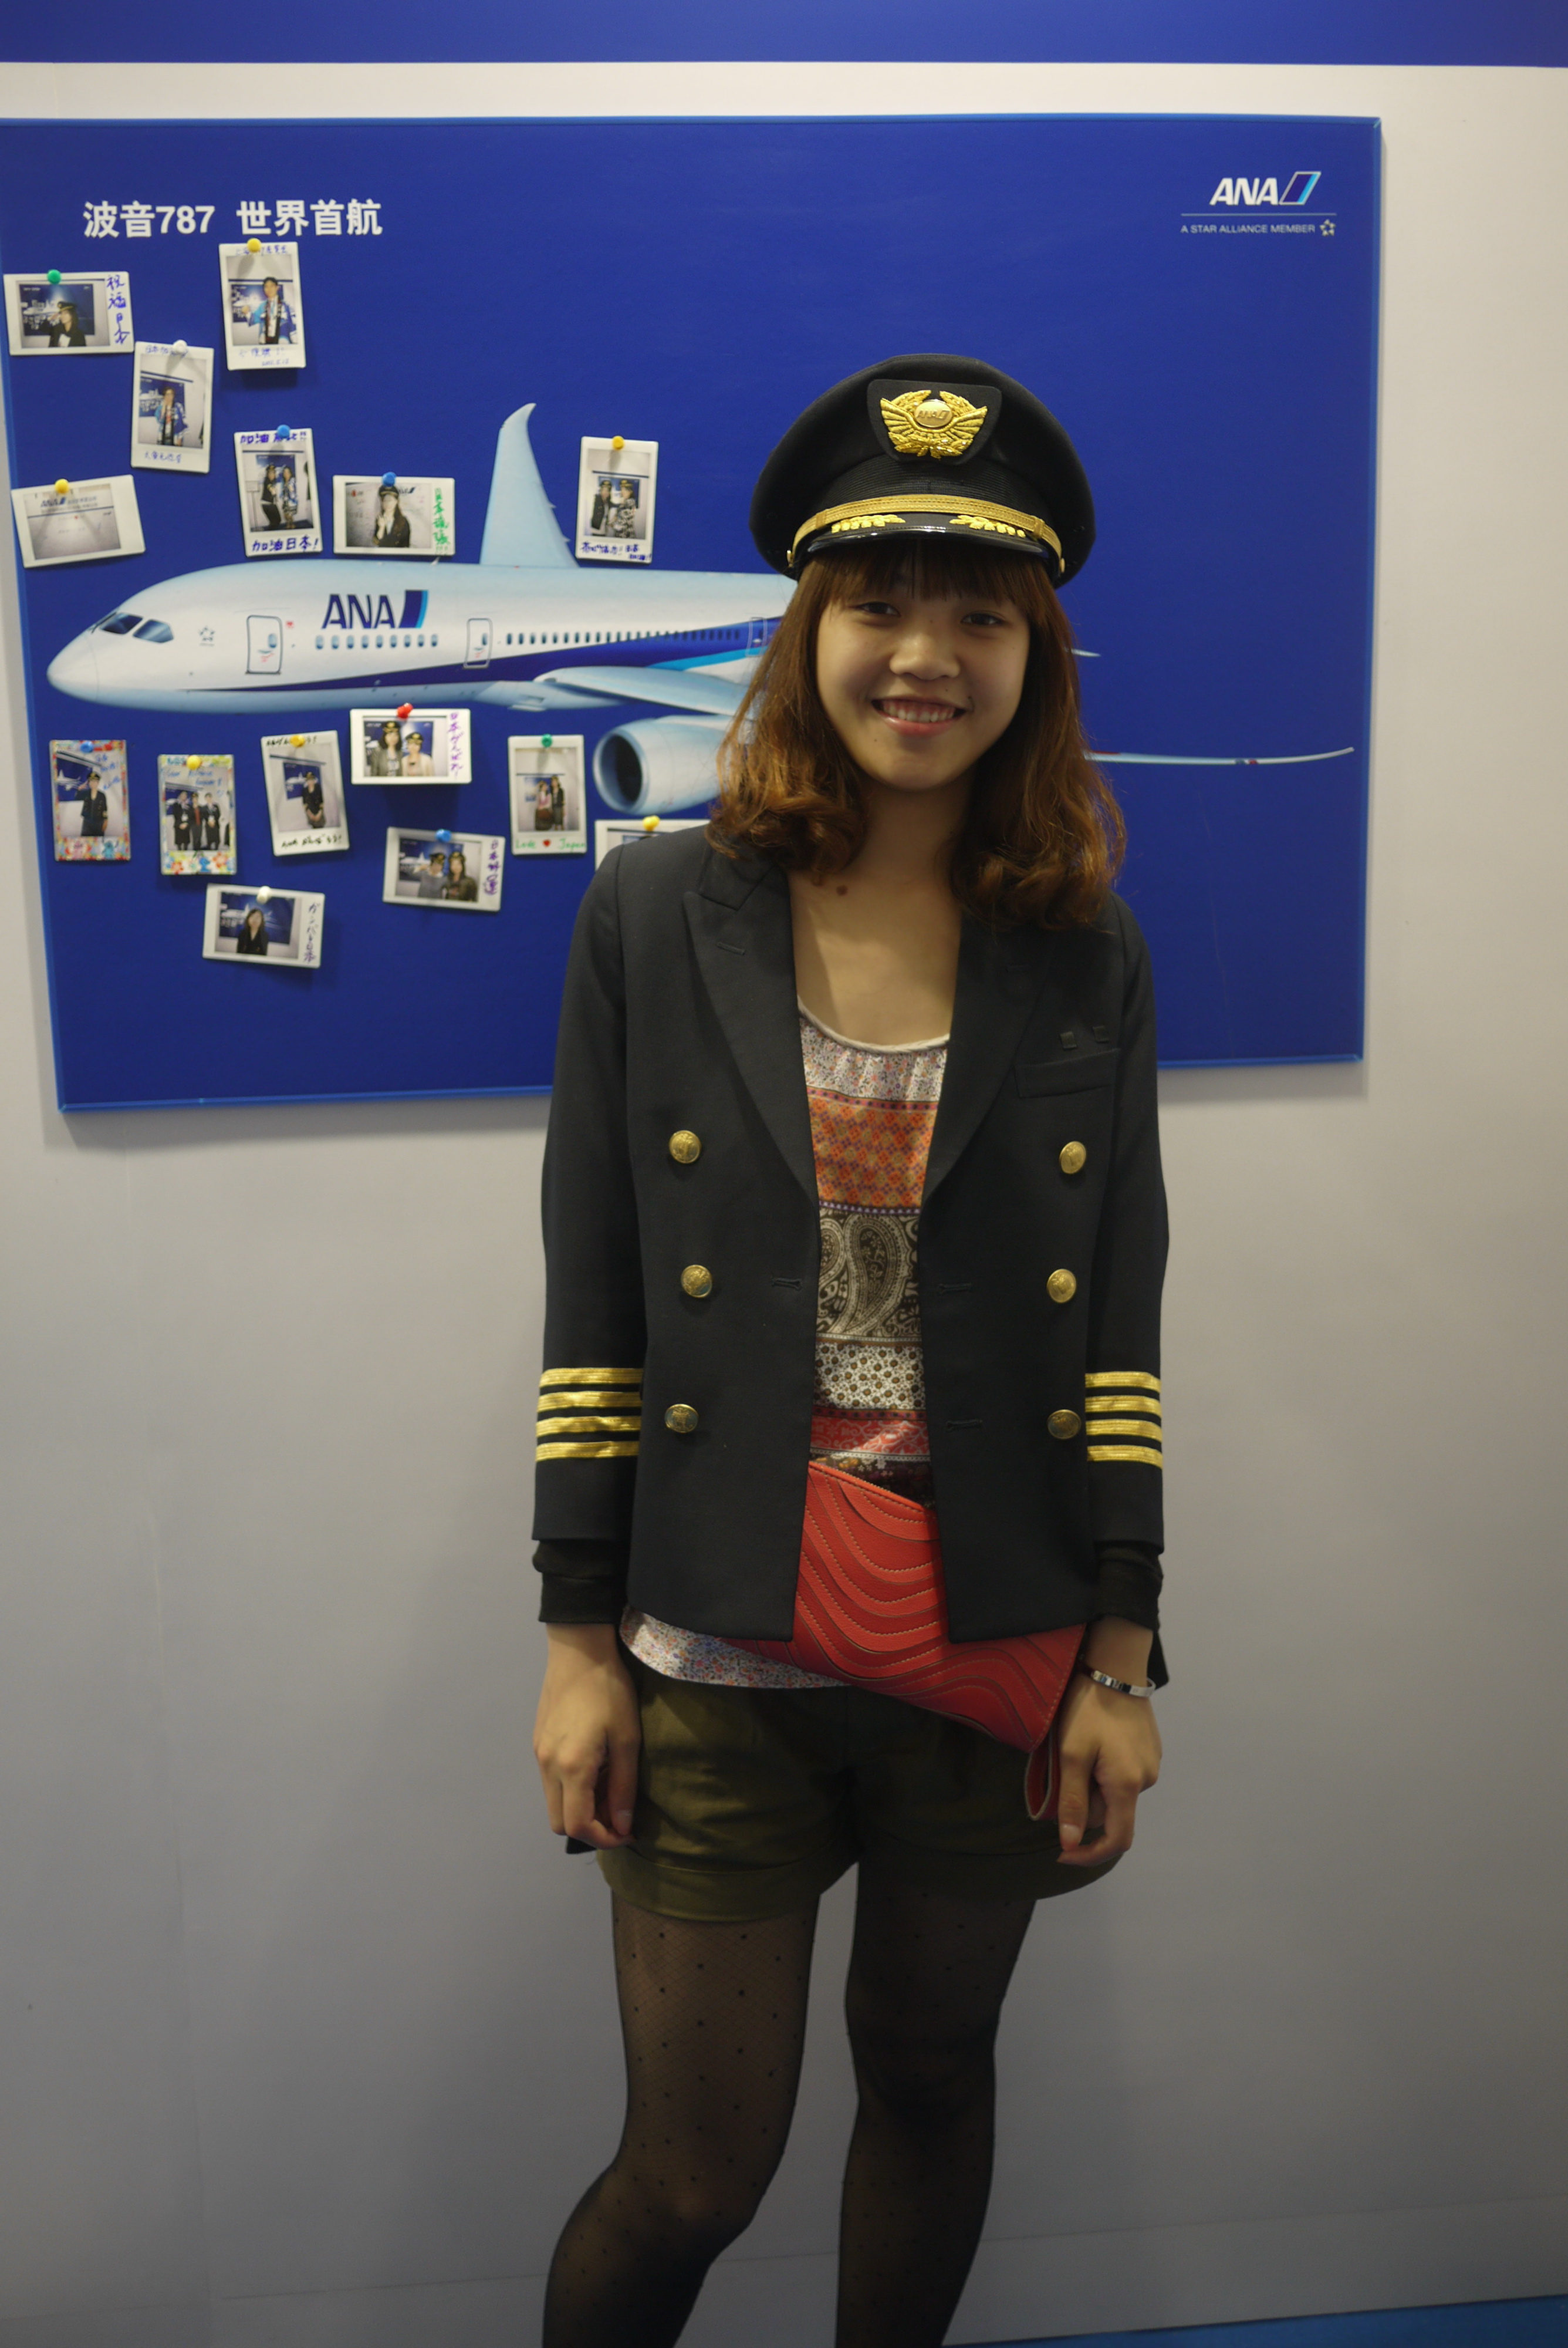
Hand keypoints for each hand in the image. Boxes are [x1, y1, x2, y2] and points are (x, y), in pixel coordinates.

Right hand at [533, 1625, 641, 1849]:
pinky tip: (593, 1769)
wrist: (580, 1652)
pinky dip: (571, 1790)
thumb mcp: (627, 1739)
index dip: (604, 1838)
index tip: (628, 1831)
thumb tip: (623, 1825)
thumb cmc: (610, 1692)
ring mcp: (538, 1755)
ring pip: (553, 1803)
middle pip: (559, 1823)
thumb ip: (623, 1786)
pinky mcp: (537, 1744)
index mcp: (572, 1767)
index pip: (577, 1826)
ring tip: (609, 1789)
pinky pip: (550, 1783)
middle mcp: (548, 1767)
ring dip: (579, 1809)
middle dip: (589, 1828)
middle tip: (619, 1814)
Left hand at [1054, 1635, 1161, 1867]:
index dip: (1090, 1854)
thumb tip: (1071, 1844)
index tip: (1063, 1853)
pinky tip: (1095, 1742)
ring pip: (1116, 1793)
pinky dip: (1105, 1769)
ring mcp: (1152, 1764)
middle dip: (1085, 1802)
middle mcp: (1146, 1780)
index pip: (1117, 1840)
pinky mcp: (1150, 1749)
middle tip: (1063, 1769)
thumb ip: (1072, 1802)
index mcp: (1127, 1785)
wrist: (1114, 1666)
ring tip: (1078, 1749)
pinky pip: (1124, 1774)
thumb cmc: (1088, 1709)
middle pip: (1111, 1813)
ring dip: (1094, 1783)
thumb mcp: (1071, 1755)